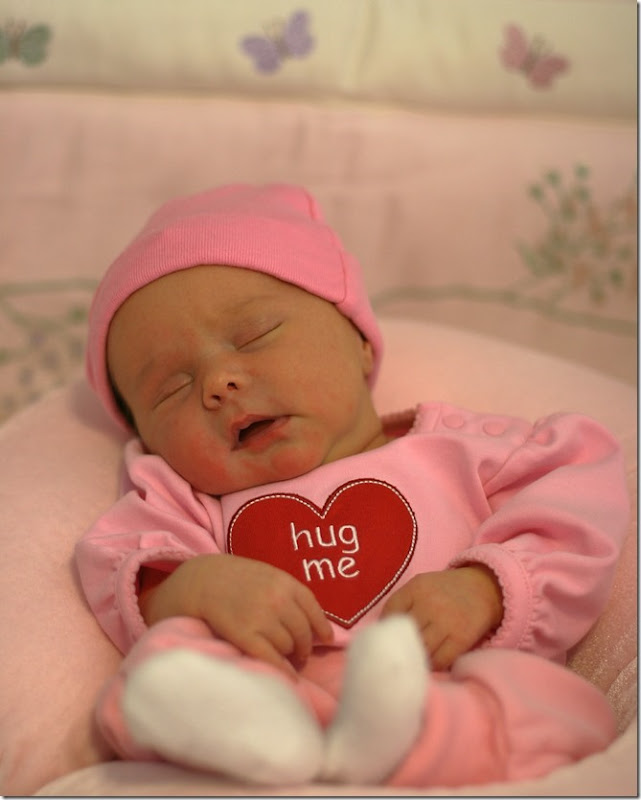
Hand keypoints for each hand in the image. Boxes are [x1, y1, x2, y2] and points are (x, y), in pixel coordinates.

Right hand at [139, 554, 333, 675]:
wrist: (202, 581)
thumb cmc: (237, 578)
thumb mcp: (268, 575)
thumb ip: (289, 593)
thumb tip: (315, 624)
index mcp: (285, 582)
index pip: (313, 610)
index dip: (321, 628)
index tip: (326, 639)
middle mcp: (278, 600)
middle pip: (302, 632)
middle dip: (304, 646)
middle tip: (301, 653)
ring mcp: (262, 618)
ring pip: (288, 646)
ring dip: (289, 654)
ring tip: (284, 656)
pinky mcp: (245, 636)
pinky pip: (272, 658)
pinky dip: (284, 671)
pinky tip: (289, 678)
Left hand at [380, 566, 502, 669]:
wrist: (484, 588)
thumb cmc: (446, 590)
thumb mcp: (422, 585)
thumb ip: (403, 603)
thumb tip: (383, 630)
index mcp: (417, 588)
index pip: (391, 611)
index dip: (386, 627)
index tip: (388, 637)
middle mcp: (430, 604)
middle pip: (405, 634)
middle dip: (400, 645)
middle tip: (399, 654)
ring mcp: (446, 622)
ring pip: (421, 649)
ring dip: (416, 657)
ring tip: (415, 660)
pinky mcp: (461, 638)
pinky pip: (439, 660)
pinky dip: (433, 665)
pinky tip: (431, 663)